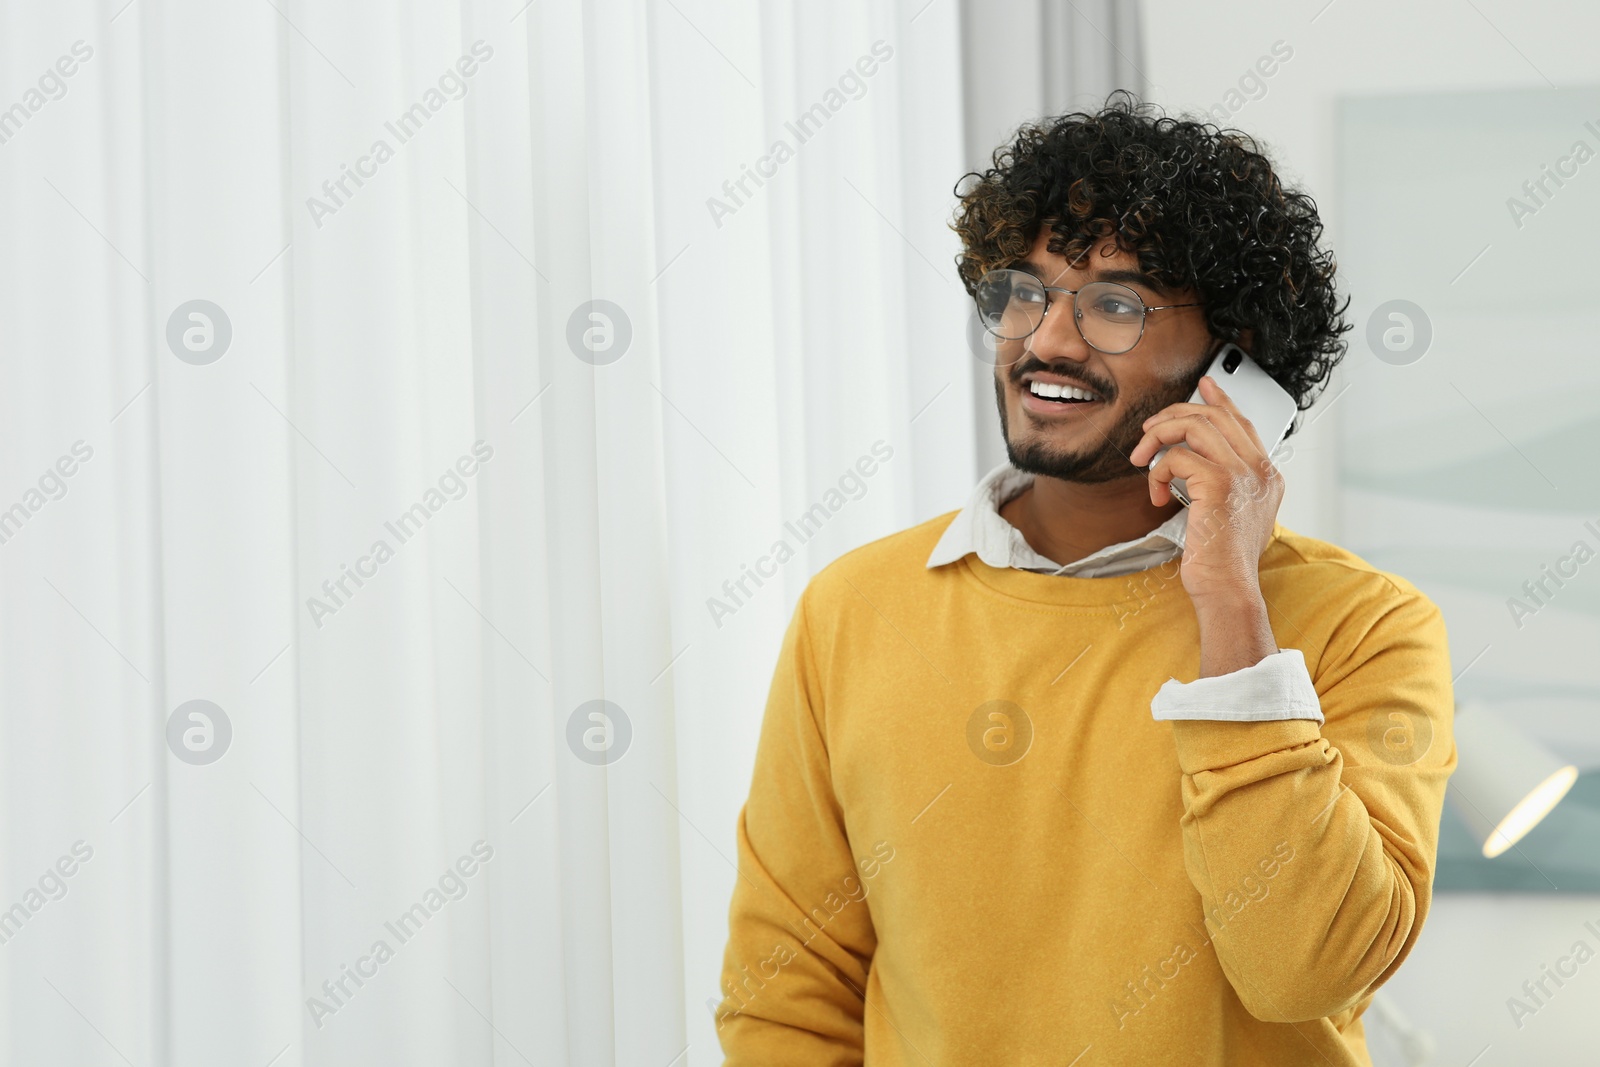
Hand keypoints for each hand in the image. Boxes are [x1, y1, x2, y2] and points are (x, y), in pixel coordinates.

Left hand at [1127, 375, 1285, 605]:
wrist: (1228, 590)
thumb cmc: (1222, 561)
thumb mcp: (1229, 514)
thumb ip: (1221, 482)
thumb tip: (1189, 457)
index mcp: (1267, 475)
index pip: (1243, 422)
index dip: (1220, 401)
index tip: (1203, 385)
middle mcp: (1261, 469)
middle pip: (1215, 416)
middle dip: (1174, 416)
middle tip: (1149, 431)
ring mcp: (1244, 474)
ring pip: (1195, 425)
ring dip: (1159, 436)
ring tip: (1143, 459)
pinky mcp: (1220, 484)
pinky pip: (1176, 457)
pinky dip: (1157, 473)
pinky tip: (1156, 496)